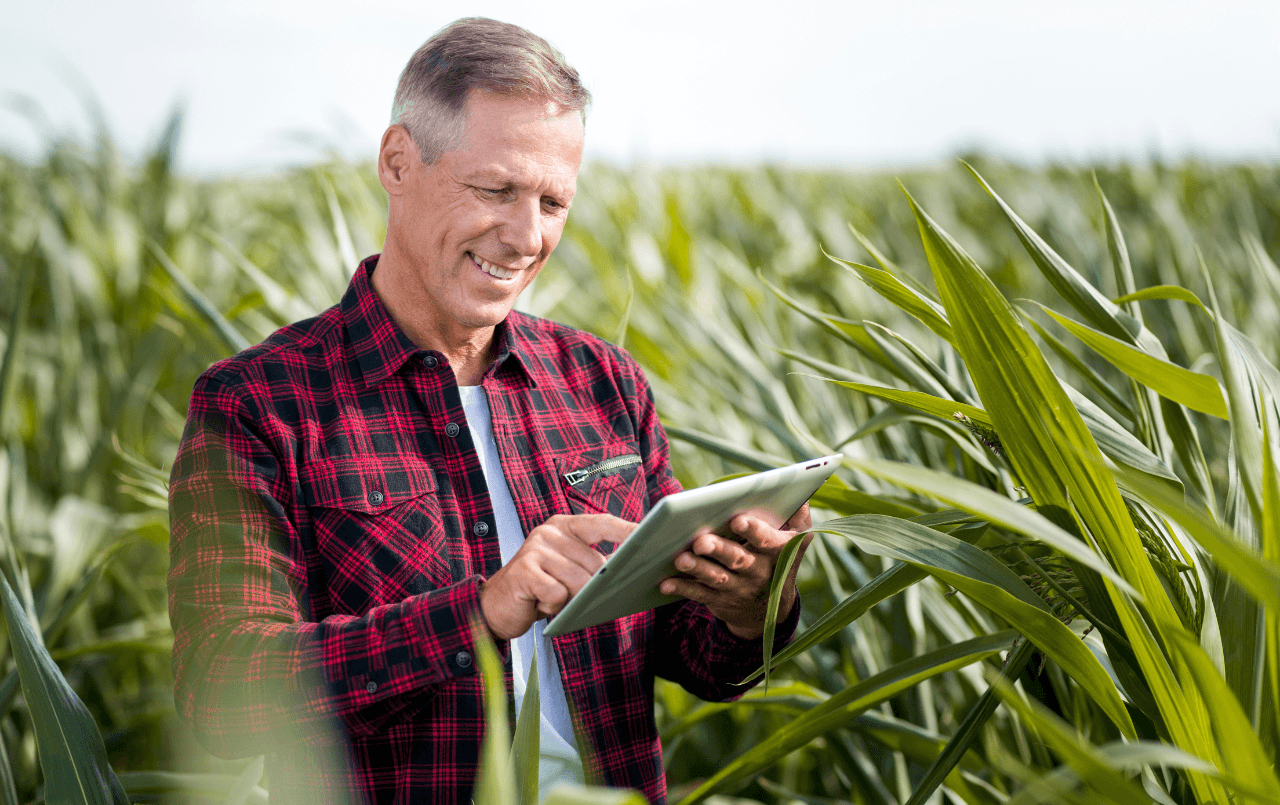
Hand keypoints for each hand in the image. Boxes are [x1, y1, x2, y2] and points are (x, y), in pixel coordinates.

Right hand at [480, 513, 634, 639]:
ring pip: (578, 582)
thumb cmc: (542, 588)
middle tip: (575, 597)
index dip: (627, 530)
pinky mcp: (523, 571)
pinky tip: (539, 603)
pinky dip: (552, 606)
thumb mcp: (571, 571)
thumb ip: (598, 564)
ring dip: (570, 599)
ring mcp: (534, 549)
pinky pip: (557, 595)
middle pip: (594, 563)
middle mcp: (549, 531)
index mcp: (564, 526)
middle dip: (592, 587)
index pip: (602, 523)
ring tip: (552, 598)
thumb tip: (637, 565)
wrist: (496, 607)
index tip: (652, 535)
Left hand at [659, 503, 812, 639]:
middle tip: (701, 541)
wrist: (770, 610)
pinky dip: (682, 588)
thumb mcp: (796, 538)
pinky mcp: (720, 601)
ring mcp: (739, 589)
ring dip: (698, 569)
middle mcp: (760, 572)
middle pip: (738, 560)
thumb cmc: (779, 558)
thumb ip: (797, 513)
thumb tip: (798, 484)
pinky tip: (665, 582)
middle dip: (720, 550)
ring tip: (680, 558)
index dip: (754, 531)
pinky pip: (700, 594)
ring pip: (717, 578)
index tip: (737, 520)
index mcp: (780, 552)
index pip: (768, 541)